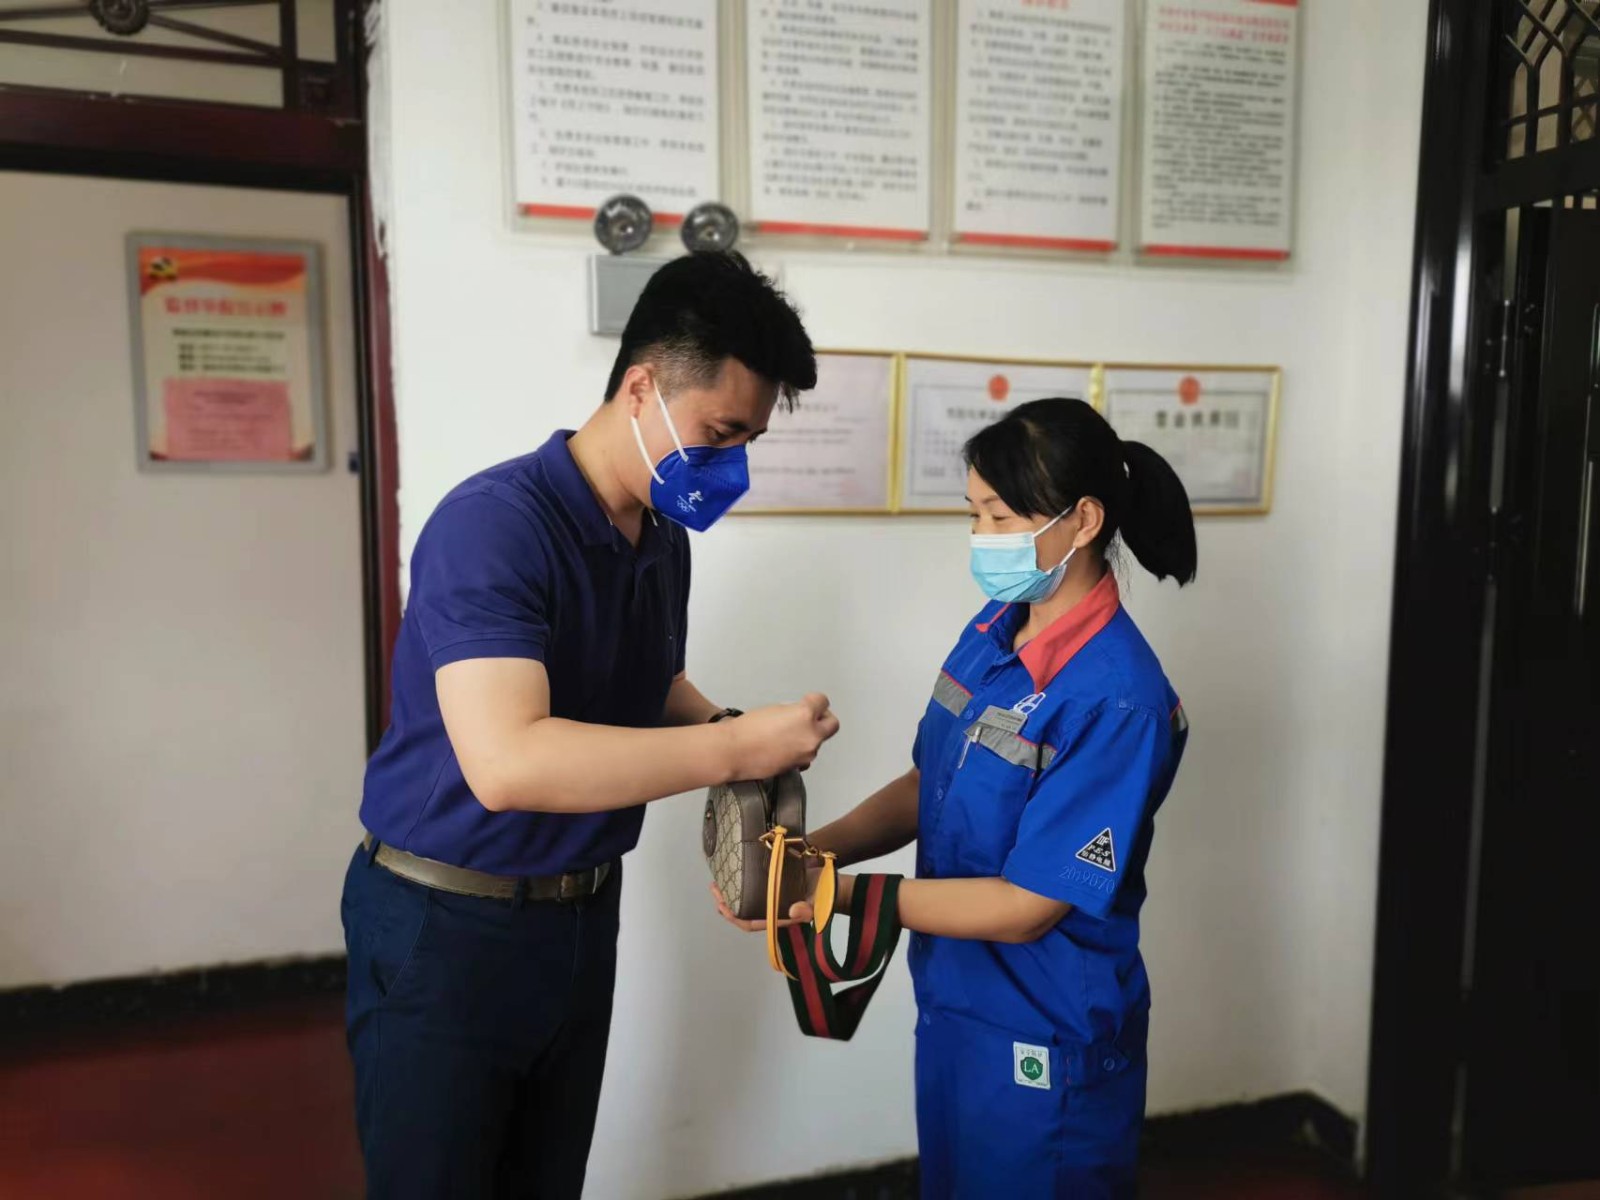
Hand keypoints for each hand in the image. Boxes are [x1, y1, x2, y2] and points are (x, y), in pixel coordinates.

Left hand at [711, 862, 851, 932]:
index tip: (722, 906)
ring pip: (746, 899)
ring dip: (731, 892)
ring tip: (719, 882)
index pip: (750, 923)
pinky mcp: (775, 884)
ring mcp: (772, 897)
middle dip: (726, 903)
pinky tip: (737, 871)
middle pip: (743, 912)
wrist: (834, 885)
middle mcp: (771, 909)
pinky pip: (755, 886)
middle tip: (715, 888)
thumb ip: (806, 910)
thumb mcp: (817, 905)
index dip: (735, 917)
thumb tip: (794, 910)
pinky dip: (743, 881)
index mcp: (776, 918)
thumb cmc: (825, 898)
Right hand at [723, 693, 839, 779]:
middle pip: (832, 724)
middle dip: (823, 718)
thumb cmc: (749, 727)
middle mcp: (812, 734)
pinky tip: (785, 748)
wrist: (734, 751)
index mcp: (805, 714)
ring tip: (788, 734)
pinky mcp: (799, 766)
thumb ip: (795, 711)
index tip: (807, 702)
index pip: (823, 701)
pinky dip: (800, 751)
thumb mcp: (776, 709)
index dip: (814, 700)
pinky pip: (807, 755)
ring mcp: (807, 753)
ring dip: (810, 736)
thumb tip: (801, 715)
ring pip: (819, 741)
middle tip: (809, 717)